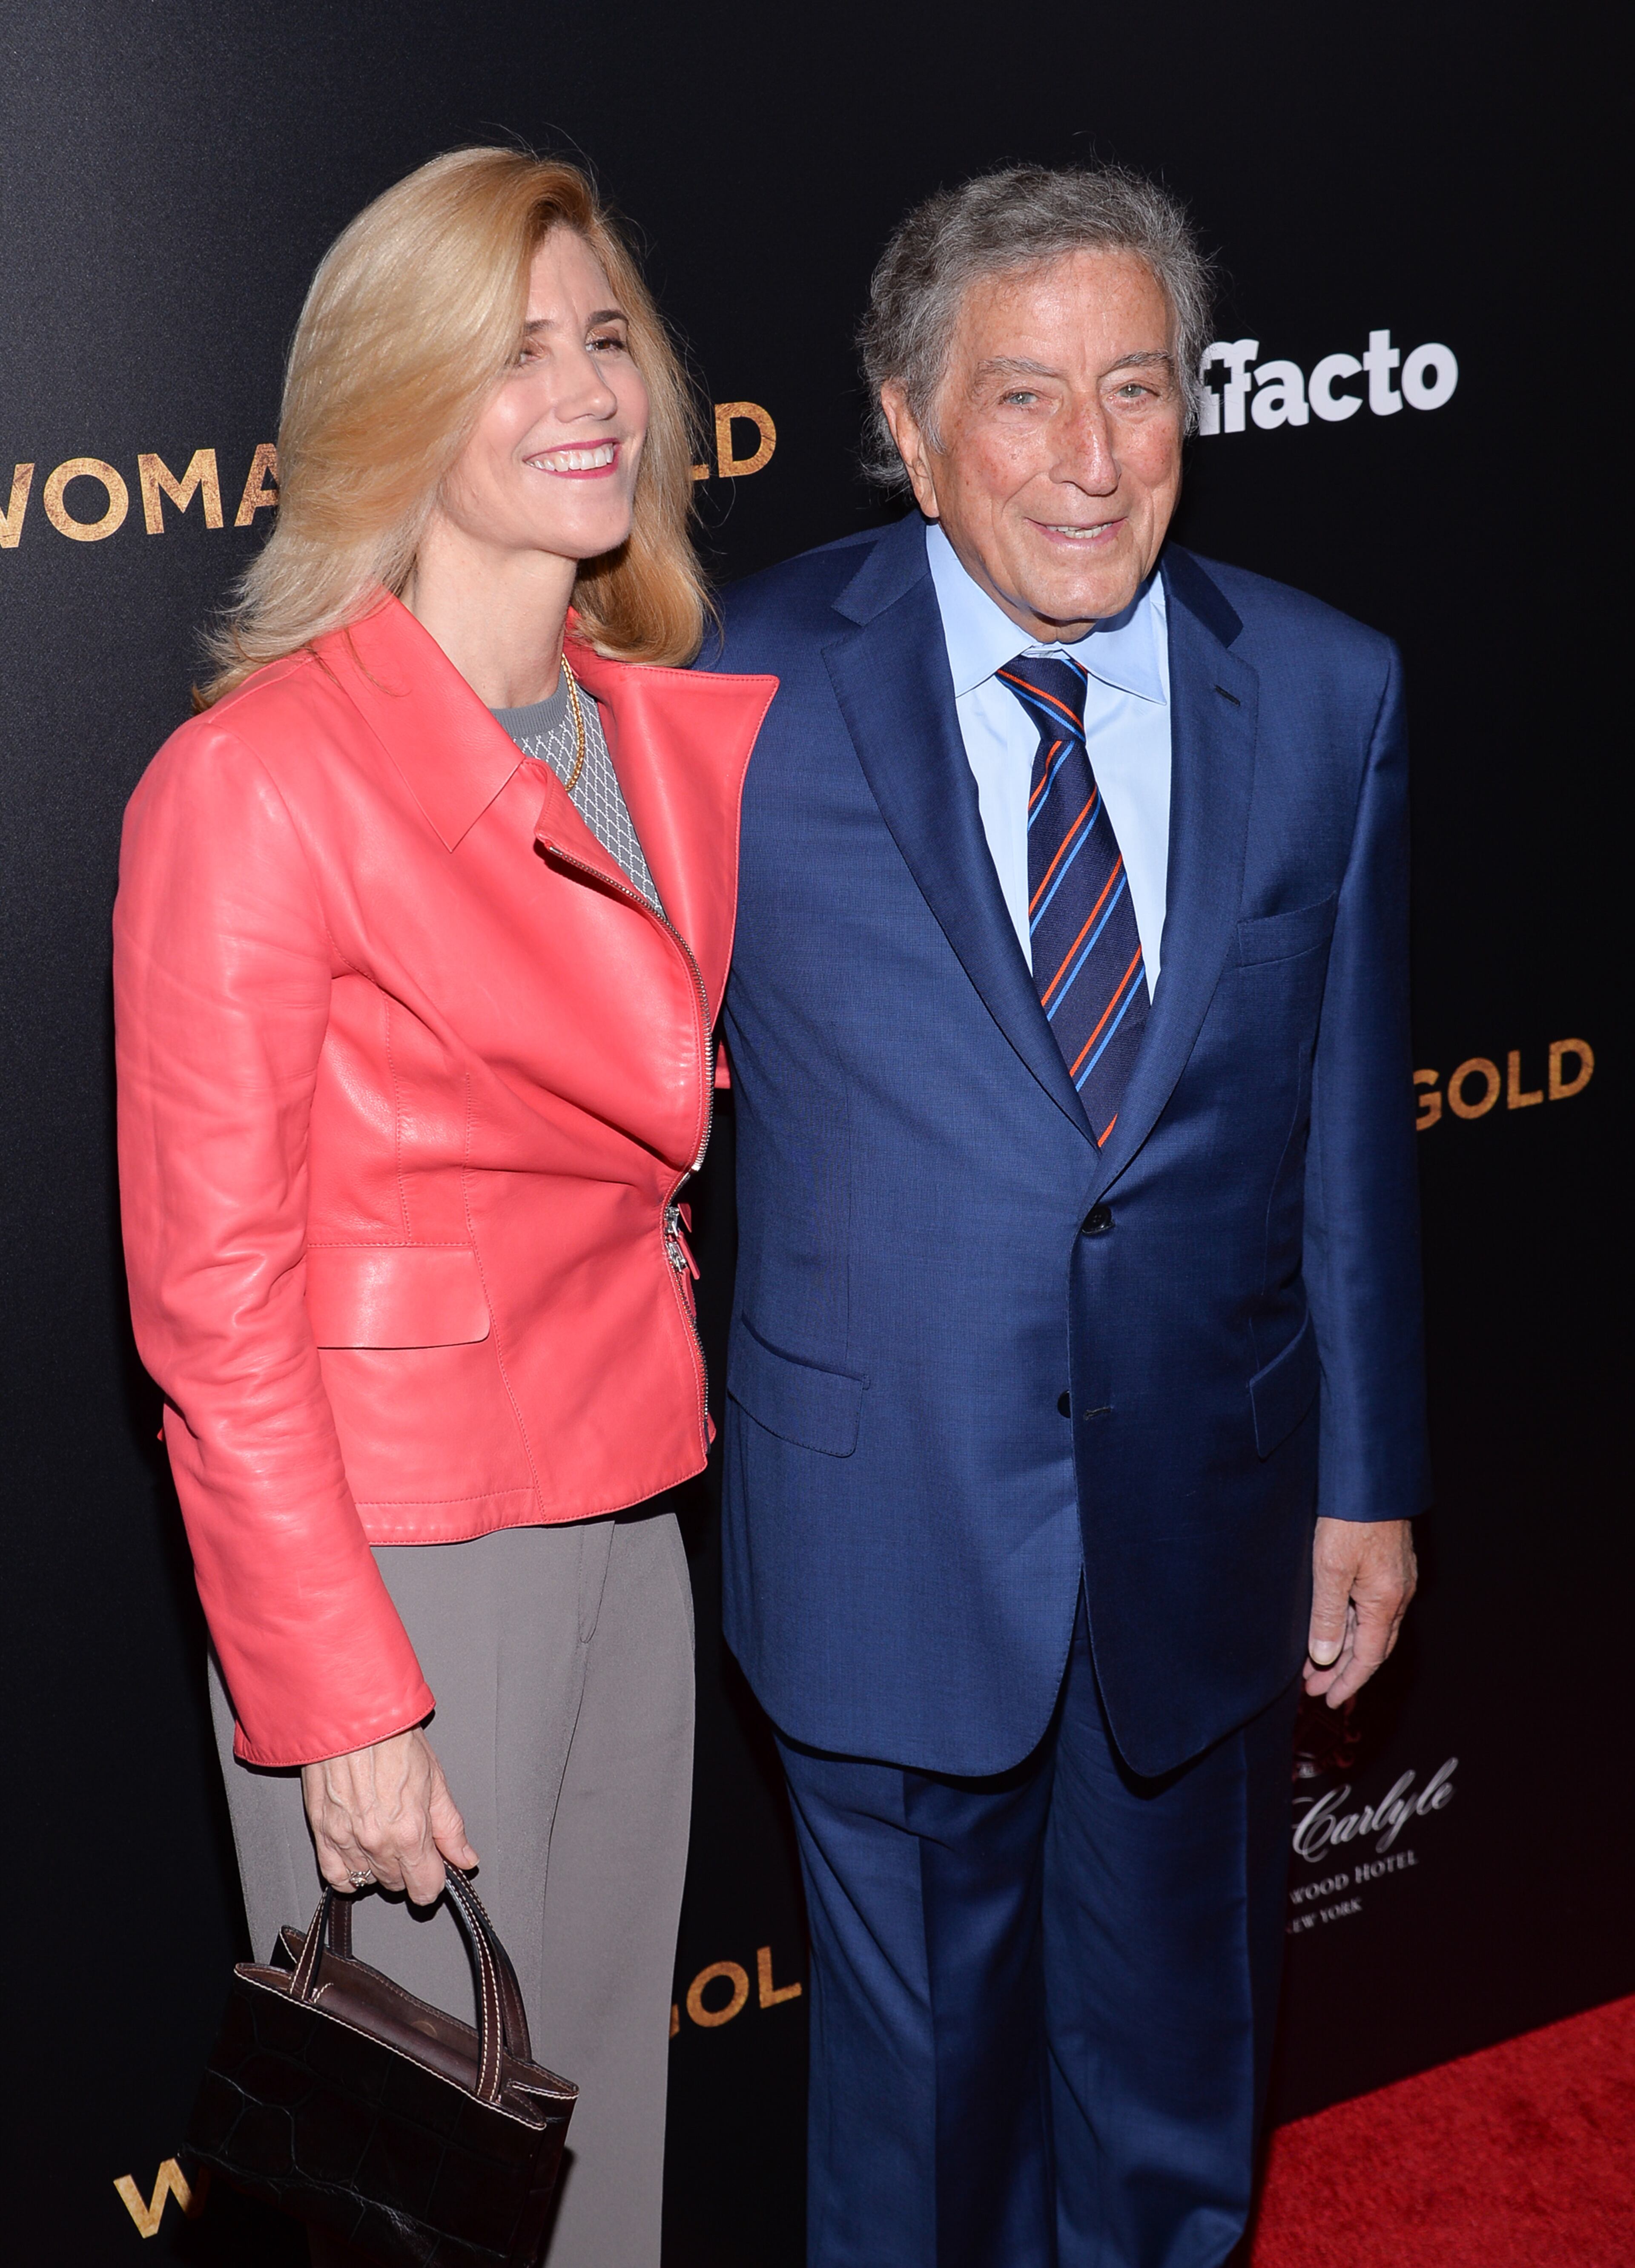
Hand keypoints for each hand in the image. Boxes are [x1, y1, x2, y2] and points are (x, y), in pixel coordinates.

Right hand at [301, 1728, 476, 1904]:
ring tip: (384, 1835)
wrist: (350, 1715)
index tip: (435, 1869)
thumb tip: (465, 1858)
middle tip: (410, 1837)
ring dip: (380, 1866)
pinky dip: (348, 1873)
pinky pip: (335, 1876)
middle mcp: (377, 1843)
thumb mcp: (435, 1778)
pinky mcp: (321, 1833)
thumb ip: (450, 1827)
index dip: (434, 1881)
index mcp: (409, 1831)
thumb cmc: (392, 1737)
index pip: (425, 1888)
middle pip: (398, 1884)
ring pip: (369, 1880)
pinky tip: (360, 1856)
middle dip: (408, 1867)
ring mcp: (346, 1840)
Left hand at [1304, 1516, 1417, 1707]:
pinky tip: (1333, 1626)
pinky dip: (1350, 1625)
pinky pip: (1371, 1609)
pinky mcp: (1388, 1567)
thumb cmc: (1350, 1518)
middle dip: (1342, 1670)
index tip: (1326, 1700)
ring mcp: (1395, 1582)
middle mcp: (1397, 1596)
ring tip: (1315, 1663)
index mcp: (1385, 1602)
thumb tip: (1324, 1656)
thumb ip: (1328, 1614)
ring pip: (1370, 1628)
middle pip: (1370, 1648)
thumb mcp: (1330, 1567)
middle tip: (1312, 1686)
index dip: (1347, 1682)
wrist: (1371, 1479)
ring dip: (1344, 1648)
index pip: (1367, 1658)